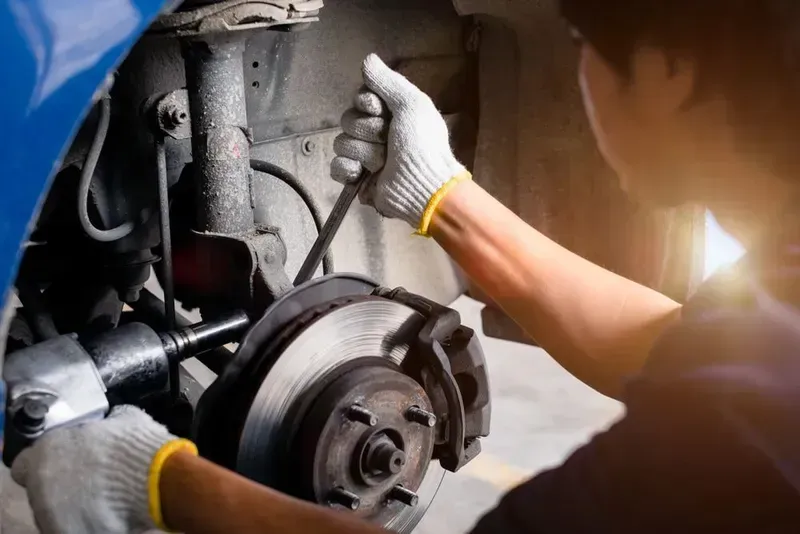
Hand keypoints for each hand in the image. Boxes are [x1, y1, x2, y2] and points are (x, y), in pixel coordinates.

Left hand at [11, 405, 195, 533]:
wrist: (157, 480)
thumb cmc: (139, 448)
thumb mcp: (124, 419)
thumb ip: (107, 423)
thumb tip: (113, 421)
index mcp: (47, 450)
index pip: (25, 463)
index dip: (47, 462)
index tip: (64, 462)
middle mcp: (41, 481)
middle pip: (41, 488)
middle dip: (62, 483)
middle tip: (89, 480)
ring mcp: (50, 512)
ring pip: (53, 510)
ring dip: (72, 503)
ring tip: (102, 498)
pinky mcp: (64, 532)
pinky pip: (69, 526)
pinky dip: (84, 520)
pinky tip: (106, 511)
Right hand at [331, 54, 469, 233]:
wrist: (421, 185)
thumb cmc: (422, 144)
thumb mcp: (411, 104)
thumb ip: (388, 81)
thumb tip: (368, 59)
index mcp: (390, 114)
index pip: (360, 98)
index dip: (367, 104)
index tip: (380, 110)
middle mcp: (376, 133)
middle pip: (348, 119)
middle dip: (367, 130)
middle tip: (388, 141)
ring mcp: (365, 157)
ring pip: (342, 143)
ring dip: (363, 152)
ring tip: (383, 162)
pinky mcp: (357, 179)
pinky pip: (336, 167)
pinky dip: (347, 169)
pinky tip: (361, 173)